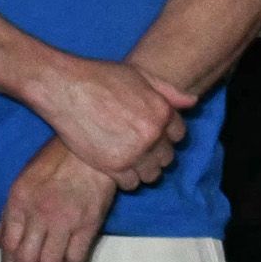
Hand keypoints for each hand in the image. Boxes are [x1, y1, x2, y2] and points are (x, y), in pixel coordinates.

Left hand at [0, 139, 115, 261]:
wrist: (91, 148)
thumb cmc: (55, 161)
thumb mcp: (23, 182)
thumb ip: (9, 214)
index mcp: (19, 204)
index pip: (8, 248)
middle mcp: (39, 215)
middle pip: (26, 260)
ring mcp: (65, 220)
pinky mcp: (90, 222)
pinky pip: (77, 256)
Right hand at [29, 55, 193, 189]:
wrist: (67, 89)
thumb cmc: (104, 78)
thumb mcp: (143, 77)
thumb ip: (169, 92)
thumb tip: (193, 102)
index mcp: (162, 112)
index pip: (179, 135)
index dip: (168, 136)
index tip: (155, 137)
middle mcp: (152, 134)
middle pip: (167, 157)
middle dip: (157, 154)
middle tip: (141, 151)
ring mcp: (133, 152)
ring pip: (151, 174)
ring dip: (144, 170)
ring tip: (132, 163)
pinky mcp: (111, 166)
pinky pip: (130, 184)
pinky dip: (127, 180)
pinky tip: (118, 169)